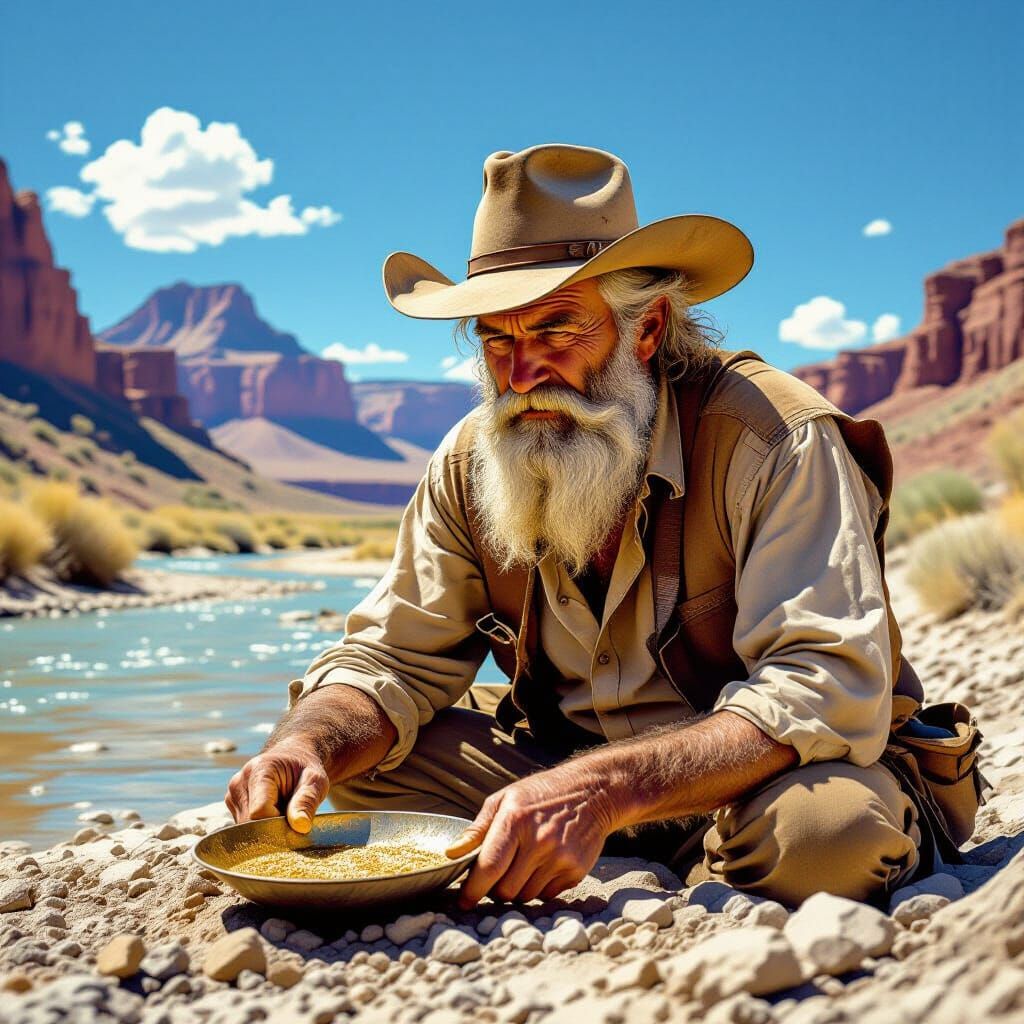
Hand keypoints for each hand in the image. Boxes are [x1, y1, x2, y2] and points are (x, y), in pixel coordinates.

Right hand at [224, 740, 329, 833]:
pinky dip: (259, 826)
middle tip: (291, 816)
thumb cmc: (304, 769)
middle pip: (250, 823)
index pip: (259, 811)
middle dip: (272, 827)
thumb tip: (301, 826)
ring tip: (282, 809)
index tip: (294, 818)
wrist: (292, 757)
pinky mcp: (232, 804)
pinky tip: (272, 812)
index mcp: (259, 770)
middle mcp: (239, 781)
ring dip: (266, 827)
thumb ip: (307, 801)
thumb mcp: (315, 781)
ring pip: (245, 829)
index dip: (278, 822)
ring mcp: (232, 794)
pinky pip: (243, 828)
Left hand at [445, 761, 622, 907]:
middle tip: (497, 877)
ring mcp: (560, 857)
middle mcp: (538, 841)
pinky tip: (543, 866)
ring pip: (526, 896)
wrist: (592, 792)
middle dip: (496, 890)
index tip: (464, 902)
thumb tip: (451, 853)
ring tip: (523, 866)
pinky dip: (540, 888)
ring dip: (518, 889)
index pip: (489, 867)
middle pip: (505, 890)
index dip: (472, 890)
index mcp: (515, 821)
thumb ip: (477, 829)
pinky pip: (547, 895)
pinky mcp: (576, 870)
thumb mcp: (505, 799)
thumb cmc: (541, 794)